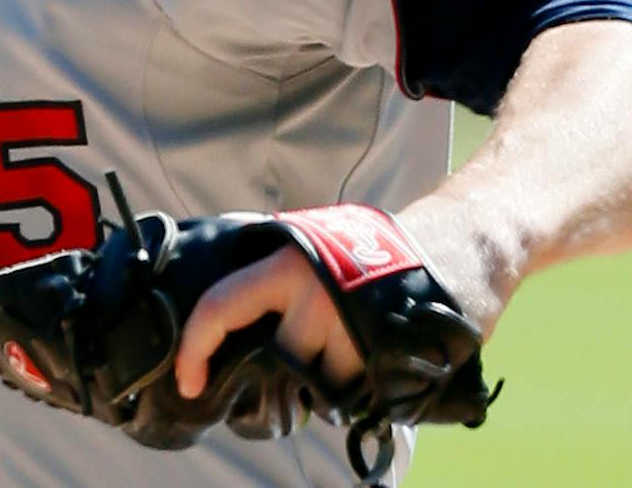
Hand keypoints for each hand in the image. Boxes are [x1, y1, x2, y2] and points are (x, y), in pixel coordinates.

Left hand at [174, 247, 364, 398]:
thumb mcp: (310, 241)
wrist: (443, 250)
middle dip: (293, 359)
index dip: (195, 348)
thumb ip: (270, 273)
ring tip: (349, 343)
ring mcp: (350, 326)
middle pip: (279, 353)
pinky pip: (349, 390)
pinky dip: (354, 384)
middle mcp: (315, 293)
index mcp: (286, 262)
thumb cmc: (366, 248)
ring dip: (328, 374)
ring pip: (316, 379)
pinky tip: (368, 356)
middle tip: (312, 345)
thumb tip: (222, 309)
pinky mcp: (380, 354)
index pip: (221, 306)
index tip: (188, 382)